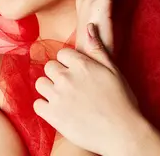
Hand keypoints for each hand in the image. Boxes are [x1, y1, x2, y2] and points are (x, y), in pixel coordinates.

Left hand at [33, 25, 142, 154]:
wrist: (122, 133)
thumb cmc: (122, 101)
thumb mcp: (114, 70)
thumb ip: (98, 48)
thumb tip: (89, 27)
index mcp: (82, 64)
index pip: (62, 54)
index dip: (69, 63)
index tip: (76, 74)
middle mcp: (67, 77)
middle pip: (49, 67)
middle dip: (57, 75)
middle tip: (70, 88)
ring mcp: (58, 96)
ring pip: (40, 83)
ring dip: (48, 90)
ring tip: (62, 99)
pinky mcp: (52, 115)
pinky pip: (37, 104)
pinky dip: (44, 108)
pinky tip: (57, 111)